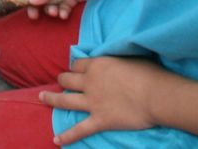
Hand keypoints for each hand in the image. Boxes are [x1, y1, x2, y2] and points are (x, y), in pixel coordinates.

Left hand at [45, 56, 164, 145]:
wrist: (156, 95)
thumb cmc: (149, 73)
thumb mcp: (129, 57)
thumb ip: (116, 60)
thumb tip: (114, 59)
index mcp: (97, 65)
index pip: (77, 64)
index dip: (75, 68)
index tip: (76, 70)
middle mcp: (89, 82)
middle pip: (67, 79)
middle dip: (63, 80)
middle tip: (63, 83)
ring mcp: (92, 102)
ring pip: (64, 100)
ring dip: (51, 99)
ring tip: (41, 98)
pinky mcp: (99, 120)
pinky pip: (79, 129)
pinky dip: (66, 136)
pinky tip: (56, 139)